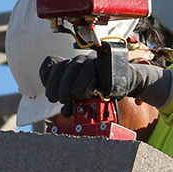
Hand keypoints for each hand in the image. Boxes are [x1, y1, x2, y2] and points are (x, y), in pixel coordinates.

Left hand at [40, 51, 168, 105]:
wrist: (122, 83)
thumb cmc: (100, 90)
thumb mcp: (82, 96)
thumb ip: (71, 101)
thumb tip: (64, 111)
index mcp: (71, 65)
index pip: (54, 69)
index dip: (50, 84)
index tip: (52, 98)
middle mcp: (79, 60)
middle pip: (62, 70)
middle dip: (59, 88)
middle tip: (62, 100)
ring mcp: (90, 60)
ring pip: (74, 70)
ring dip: (71, 88)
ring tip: (74, 97)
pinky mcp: (101, 64)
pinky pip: (89, 73)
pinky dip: (85, 85)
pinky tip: (87, 92)